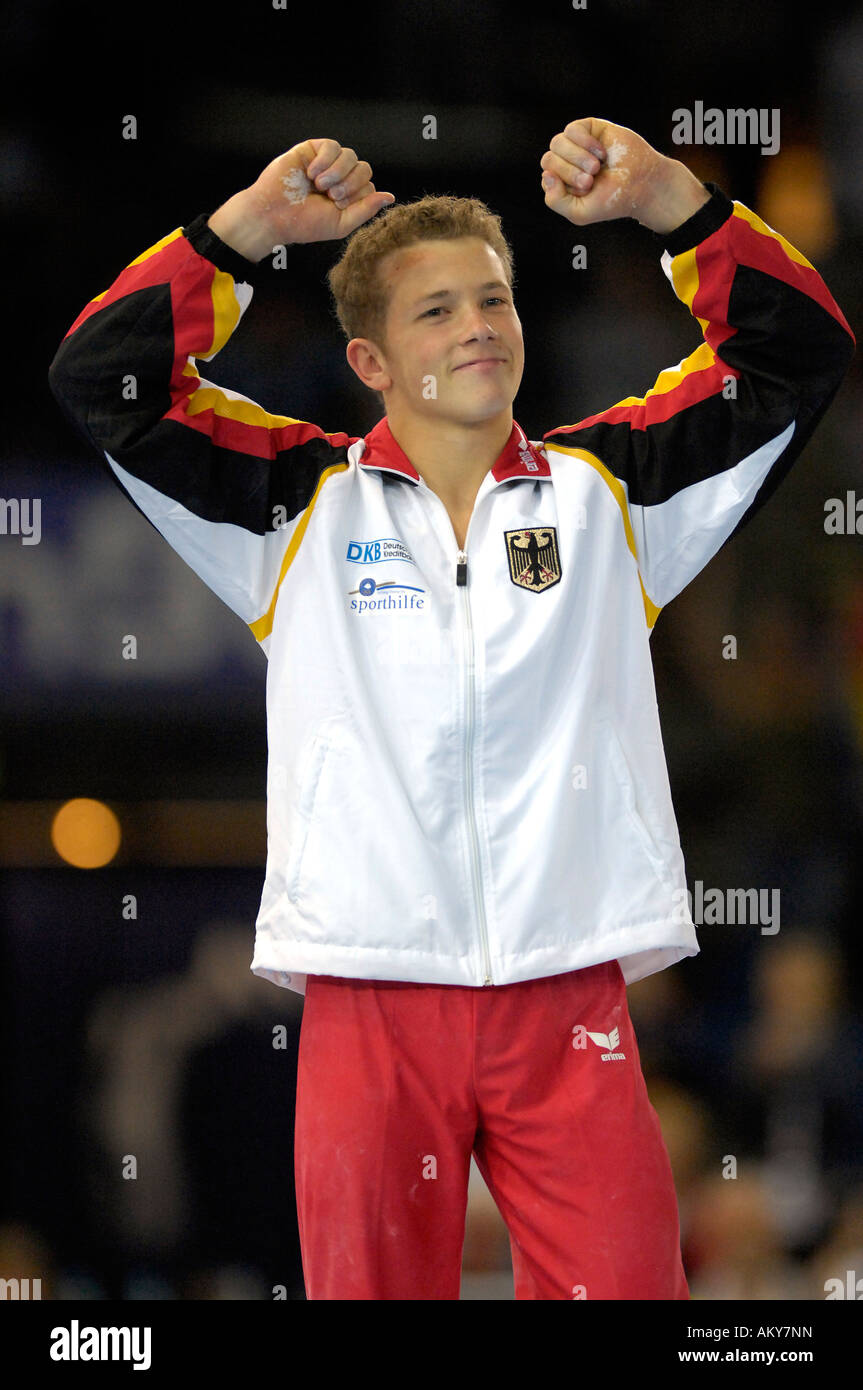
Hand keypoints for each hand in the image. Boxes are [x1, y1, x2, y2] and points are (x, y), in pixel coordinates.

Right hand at [208, 139, 395, 258]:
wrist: (274, 214)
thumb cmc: (305, 223)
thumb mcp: (341, 223)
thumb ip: (366, 209)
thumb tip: (391, 196)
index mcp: (348, 196)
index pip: (369, 187)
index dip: (357, 195)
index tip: (337, 206)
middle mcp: (340, 178)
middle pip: (364, 169)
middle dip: (350, 184)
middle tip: (330, 196)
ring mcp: (327, 163)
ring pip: (351, 156)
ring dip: (338, 173)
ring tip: (320, 185)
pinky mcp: (313, 150)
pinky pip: (333, 146)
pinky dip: (325, 161)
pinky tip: (312, 173)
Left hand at [540, 118, 669, 226]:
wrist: (641, 184)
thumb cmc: (611, 200)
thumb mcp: (579, 212)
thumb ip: (555, 201)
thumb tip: (546, 175)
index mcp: (560, 183)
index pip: (547, 177)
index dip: (564, 184)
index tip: (587, 189)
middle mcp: (565, 162)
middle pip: (549, 159)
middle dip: (570, 172)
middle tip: (592, 180)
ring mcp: (575, 144)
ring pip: (557, 143)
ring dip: (578, 157)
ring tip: (597, 167)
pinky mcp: (588, 129)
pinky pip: (572, 129)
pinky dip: (586, 142)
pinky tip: (601, 152)